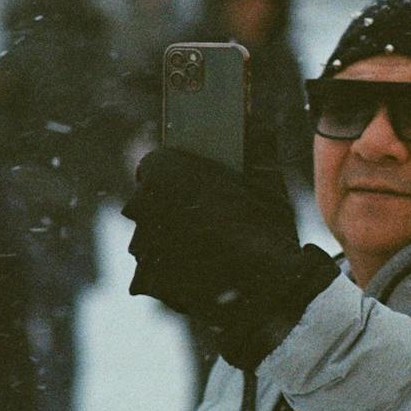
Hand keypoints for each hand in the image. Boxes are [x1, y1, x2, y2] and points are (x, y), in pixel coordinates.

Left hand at [122, 149, 338, 369]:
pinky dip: (169, 271)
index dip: (174, 171)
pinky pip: (153, 269)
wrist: (269, 292)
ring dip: (168, 238)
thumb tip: (256, 118)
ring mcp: (141, 246)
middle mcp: (142, 207)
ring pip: (150, 234)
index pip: (155, 163)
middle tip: (204, 216)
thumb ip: (254, 144)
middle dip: (170, 205)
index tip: (192, 180)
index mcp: (164, 173)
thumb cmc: (267, 230)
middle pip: (149, 199)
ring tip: (205, 248)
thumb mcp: (266, 180)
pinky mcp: (145, 281)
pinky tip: (199, 272)